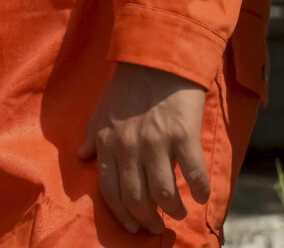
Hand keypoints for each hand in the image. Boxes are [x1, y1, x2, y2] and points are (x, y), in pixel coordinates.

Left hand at [77, 62, 209, 234]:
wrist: (158, 56)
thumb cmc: (129, 83)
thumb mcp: (102, 109)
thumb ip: (92, 136)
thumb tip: (82, 158)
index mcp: (108, 143)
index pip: (110, 191)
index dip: (122, 215)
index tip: (132, 227)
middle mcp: (129, 147)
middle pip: (136, 199)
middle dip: (147, 220)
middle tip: (157, 227)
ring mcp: (156, 143)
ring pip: (164, 194)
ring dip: (173, 210)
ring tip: (179, 213)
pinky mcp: (183, 136)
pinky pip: (193, 175)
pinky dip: (199, 191)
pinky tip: (201, 196)